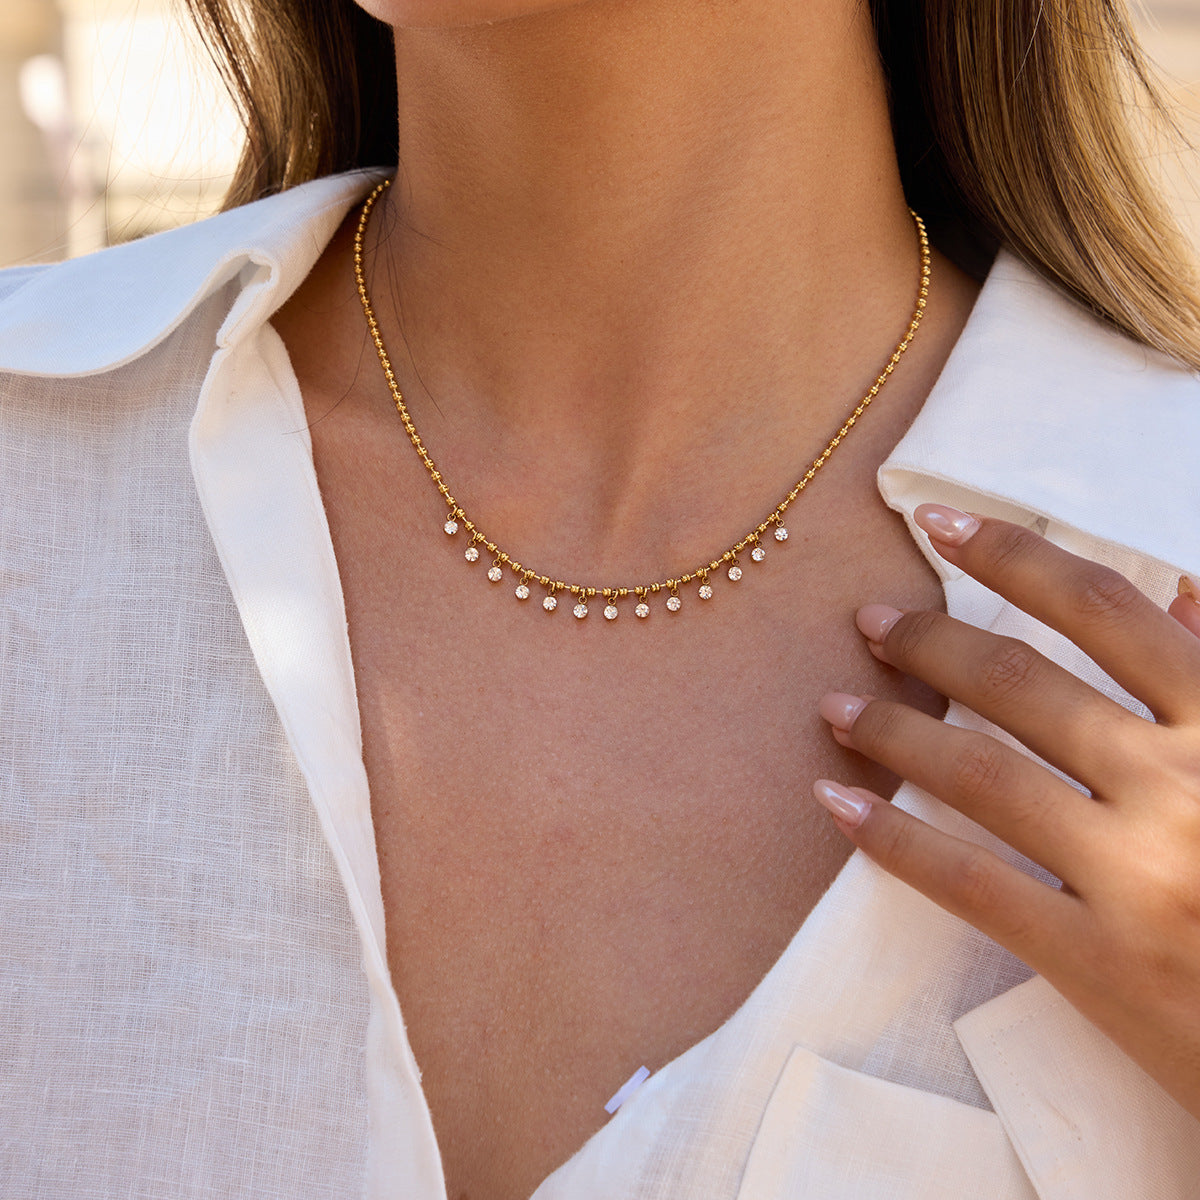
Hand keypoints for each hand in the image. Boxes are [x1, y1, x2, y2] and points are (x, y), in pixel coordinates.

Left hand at [813, 503, 1199, 1118]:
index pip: (1103, 610)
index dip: (1013, 553)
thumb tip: (1176, 584)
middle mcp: (1181, 787)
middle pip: (1019, 682)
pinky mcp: (1099, 962)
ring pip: (980, 774)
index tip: (938, 524)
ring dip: (894, 730)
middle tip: (870, 623)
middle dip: (930, 641)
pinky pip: (971, 884)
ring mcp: (1136, 876)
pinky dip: (892, 839)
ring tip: (837, 707)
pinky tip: (834, 804)